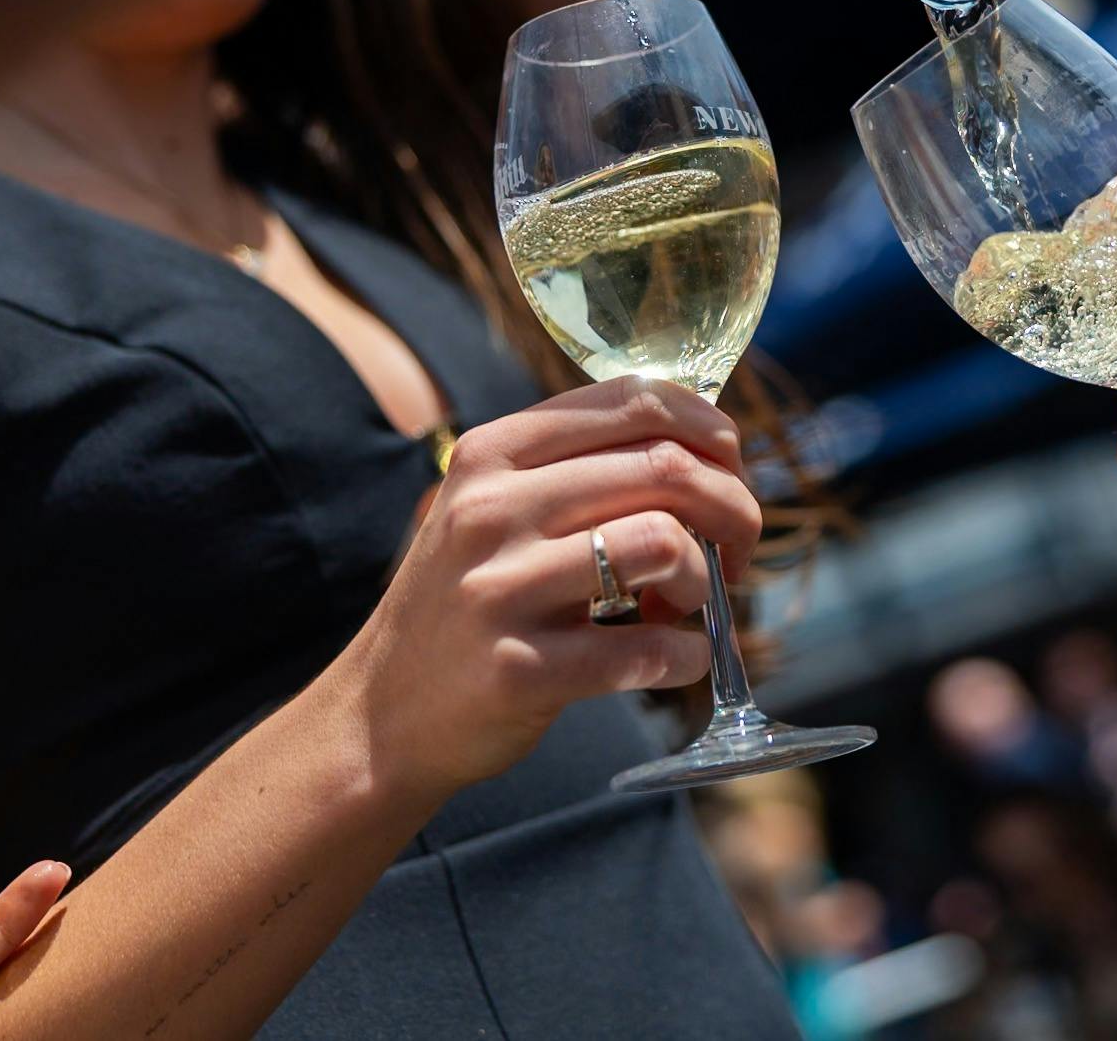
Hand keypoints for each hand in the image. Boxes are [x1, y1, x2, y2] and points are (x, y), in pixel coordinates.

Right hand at [336, 375, 764, 801]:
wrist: (381, 717)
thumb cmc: (469, 602)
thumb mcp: (498, 511)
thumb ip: (581, 469)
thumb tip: (709, 448)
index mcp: (493, 453)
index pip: (635, 399)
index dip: (711, 432)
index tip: (732, 472)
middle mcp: (491, 509)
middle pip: (665, 467)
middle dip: (733, 509)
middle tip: (735, 552)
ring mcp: (499, 589)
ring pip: (661, 544)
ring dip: (703, 580)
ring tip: (684, 606)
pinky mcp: (516, 671)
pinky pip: (643, 649)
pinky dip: (689, 655)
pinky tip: (680, 660)